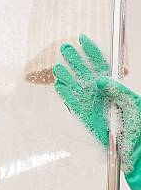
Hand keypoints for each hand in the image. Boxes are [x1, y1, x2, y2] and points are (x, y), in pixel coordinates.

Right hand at [53, 34, 140, 189]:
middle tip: (64, 48)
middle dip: (75, 60)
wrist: (132, 149)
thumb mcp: (132, 103)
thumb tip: (99, 80)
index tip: (83, 39)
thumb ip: (117, 89)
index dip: (91, 52)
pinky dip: (64, 95)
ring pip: (76, 87)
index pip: (101, 65)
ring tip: (56, 66)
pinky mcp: (85, 118)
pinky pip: (72, 104)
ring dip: (66, 76)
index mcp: (114, 87)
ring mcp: (92, 106)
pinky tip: (58, 85)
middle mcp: (101, 94)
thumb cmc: (137, 126)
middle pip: (85, 73)